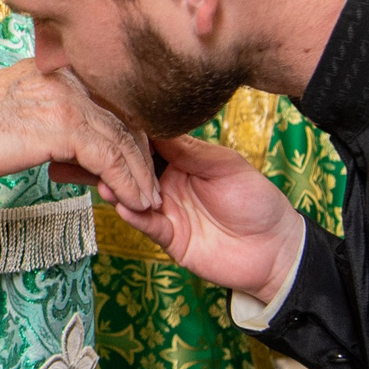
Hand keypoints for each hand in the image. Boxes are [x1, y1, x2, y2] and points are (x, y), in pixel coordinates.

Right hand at [0, 59, 155, 211]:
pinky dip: (127, 181)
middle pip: (123, 117)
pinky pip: (109, 157)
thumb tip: (73, 150)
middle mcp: (68, 78)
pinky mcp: (63, 125)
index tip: (138, 164)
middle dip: (141, 156)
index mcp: (57, 71)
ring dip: (140, 174)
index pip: (109, 101)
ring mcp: (68, 99)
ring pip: (122, 138)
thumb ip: (51, 120)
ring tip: (148, 201)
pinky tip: (132, 199)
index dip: (129, 135)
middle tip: (151, 186)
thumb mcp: (18, 113)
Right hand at [111, 133, 306, 300]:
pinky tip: (122, 206)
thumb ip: (190, 150)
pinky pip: (148, 226)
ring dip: (118, 189)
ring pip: (135, 198)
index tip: (110, 120)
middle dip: (115, 162)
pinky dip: (134, 217)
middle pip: (135, 171)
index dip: (131, 134)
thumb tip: (155, 126)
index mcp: (183, 161)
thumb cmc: (256, 200)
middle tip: (93, 151)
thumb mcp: (225, 166)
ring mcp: (168, 211)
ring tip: (102, 179)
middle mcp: (170, 184)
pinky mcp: (170, 238)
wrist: (275, 248)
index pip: (151, 144)